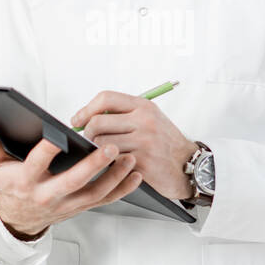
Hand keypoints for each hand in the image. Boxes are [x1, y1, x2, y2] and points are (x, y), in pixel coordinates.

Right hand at [0, 127, 142, 238]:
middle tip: (109, 147)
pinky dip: (122, 189)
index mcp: (25, 182)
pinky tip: (135, 175)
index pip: (35, 166)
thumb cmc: (10, 186)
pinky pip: (104, 200)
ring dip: (115, 177)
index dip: (46, 151)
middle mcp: (47, 196)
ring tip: (130, 159)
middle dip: (93, 166)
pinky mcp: (80, 208)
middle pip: (73, 182)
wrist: (18, 219)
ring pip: (94, 193)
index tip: (59, 135)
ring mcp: (66, 204)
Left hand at [72, 91, 196, 199]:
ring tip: (105, 154)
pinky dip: (109, 165)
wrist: (187, 165)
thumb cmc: (164, 141)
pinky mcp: (142, 164)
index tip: (77, 120)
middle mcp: (144, 122)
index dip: (86, 110)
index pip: (105, 98)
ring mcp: (144, 143)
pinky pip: (112, 163)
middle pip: (97, 122)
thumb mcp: (149, 117)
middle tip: (91, 140)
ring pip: (101, 145)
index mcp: (143, 106)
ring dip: (98, 152)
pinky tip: (115, 165)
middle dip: (87, 133)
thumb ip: (123, 113)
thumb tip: (87, 116)